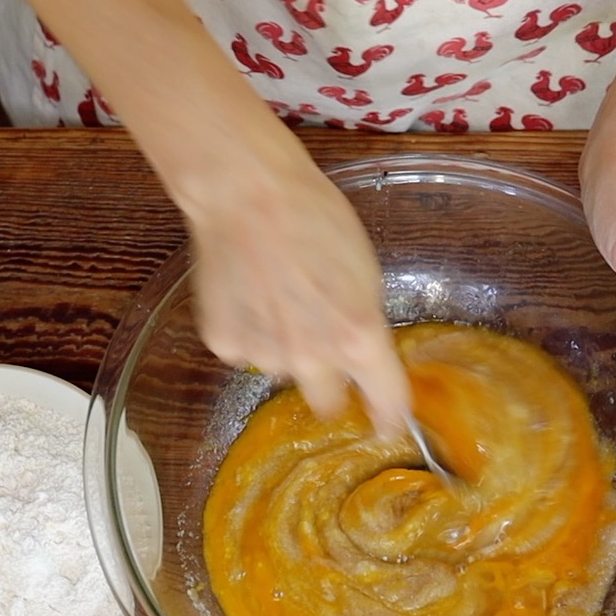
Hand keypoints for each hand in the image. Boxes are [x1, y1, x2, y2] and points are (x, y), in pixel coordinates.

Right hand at [185, 154, 409, 437]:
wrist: (247, 193)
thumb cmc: (316, 217)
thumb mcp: (366, 272)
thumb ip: (366, 324)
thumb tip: (368, 355)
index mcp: (359, 338)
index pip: (387, 403)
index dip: (391, 416)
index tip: (388, 422)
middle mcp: (313, 357)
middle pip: (328, 405)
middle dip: (331, 387)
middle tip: (324, 351)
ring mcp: (264, 353)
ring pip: (283, 371)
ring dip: (285, 349)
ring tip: (278, 297)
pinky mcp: (225, 343)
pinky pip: (245, 353)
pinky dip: (249, 333)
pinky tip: (248, 293)